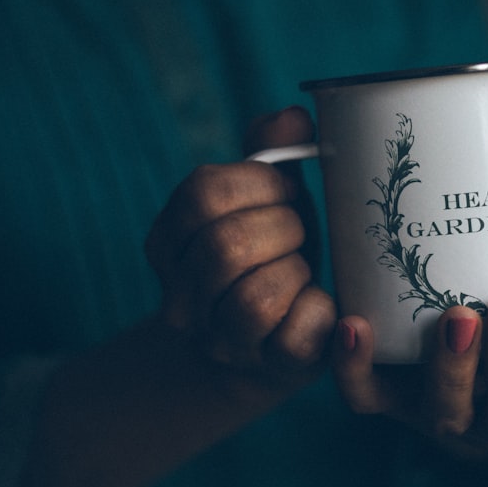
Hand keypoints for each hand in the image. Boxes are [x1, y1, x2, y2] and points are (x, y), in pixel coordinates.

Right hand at [144, 106, 335, 389]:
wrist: (273, 344)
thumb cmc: (272, 254)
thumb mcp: (263, 198)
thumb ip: (268, 151)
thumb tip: (292, 117)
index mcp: (167, 243)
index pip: (202, 194)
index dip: (259, 184)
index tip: (287, 191)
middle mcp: (180, 298)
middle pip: (227, 246)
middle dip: (284, 227)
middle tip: (301, 232)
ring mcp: (219, 340)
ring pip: (255, 298)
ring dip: (297, 272)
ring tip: (303, 270)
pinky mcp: (267, 369)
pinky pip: (293, 335)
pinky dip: (318, 310)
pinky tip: (320, 302)